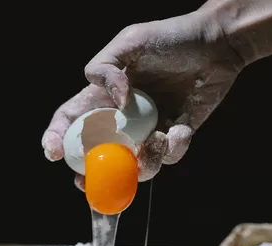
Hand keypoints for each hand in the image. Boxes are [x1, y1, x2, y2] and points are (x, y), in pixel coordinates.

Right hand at [42, 9, 245, 181]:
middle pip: (95, 157)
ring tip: (155, 140)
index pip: (69, 123)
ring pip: (134, 166)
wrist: (216, 44)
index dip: (55, 139)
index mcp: (100, 98)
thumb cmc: (168, 37)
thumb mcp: (128, 42)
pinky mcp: (173, 137)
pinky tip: (179, 129)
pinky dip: (173, 148)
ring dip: (142, 165)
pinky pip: (168, 156)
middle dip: (89, 175)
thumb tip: (114, 104)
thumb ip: (105, 68)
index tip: (55, 154)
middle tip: (88, 181)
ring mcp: (146, 132)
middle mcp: (119, 120)